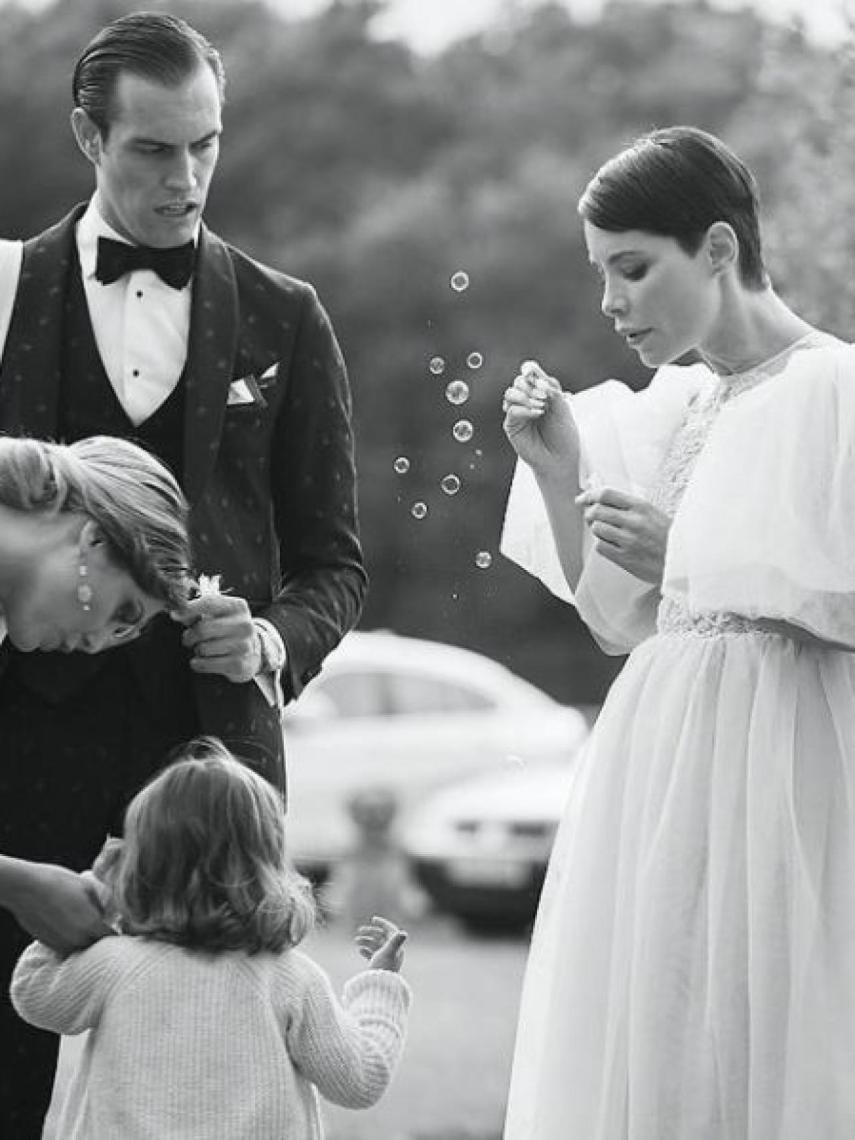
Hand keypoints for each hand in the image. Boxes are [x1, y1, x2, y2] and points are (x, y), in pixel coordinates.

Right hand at [6, 862, 112, 952]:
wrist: (25, 887)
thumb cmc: (58, 882)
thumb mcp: (88, 886)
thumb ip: (102, 903)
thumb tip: (109, 913)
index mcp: (91, 925)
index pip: (112, 936)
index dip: (118, 931)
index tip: (119, 924)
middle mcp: (77, 940)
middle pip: (97, 945)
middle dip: (101, 937)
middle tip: (103, 923)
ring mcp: (61, 944)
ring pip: (81, 948)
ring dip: (85, 940)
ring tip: (83, 923)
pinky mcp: (48, 944)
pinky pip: (66, 947)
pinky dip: (71, 940)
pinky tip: (68, 925)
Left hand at [173, 593, 261, 682]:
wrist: (252, 653)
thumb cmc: (227, 629)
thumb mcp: (218, 614)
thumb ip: (198, 610)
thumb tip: (175, 614)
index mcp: (238, 607)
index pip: (209, 603)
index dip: (188, 609)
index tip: (174, 616)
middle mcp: (244, 625)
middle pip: (202, 629)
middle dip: (189, 636)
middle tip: (188, 639)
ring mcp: (243, 646)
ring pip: (202, 648)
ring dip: (196, 650)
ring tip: (202, 649)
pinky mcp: (238, 664)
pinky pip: (205, 664)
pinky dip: (198, 663)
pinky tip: (204, 660)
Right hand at [355, 915, 406, 972]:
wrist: (378, 988)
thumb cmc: (384, 969)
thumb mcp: (388, 953)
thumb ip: (395, 941)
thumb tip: (404, 932)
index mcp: (396, 948)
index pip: (391, 931)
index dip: (383, 924)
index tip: (373, 920)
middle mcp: (392, 953)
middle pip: (381, 937)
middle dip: (370, 932)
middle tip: (359, 930)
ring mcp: (385, 959)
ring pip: (375, 946)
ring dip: (366, 941)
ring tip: (356, 941)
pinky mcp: (379, 966)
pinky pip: (372, 955)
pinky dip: (366, 950)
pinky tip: (359, 950)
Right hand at [501, 359, 580, 476]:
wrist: (560, 458)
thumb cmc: (563, 435)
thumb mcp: (563, 408)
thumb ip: (552, 391)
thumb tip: (538, 381)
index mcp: (541, 393)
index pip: (530, 374)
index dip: (530, 369)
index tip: (532, 371)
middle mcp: (528, 401)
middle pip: (519, 381)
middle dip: (530, 386)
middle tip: (545, 398)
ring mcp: (518, 413)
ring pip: (510, 393)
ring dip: (525, 396)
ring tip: (541, 407)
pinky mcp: (512, 426)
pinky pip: (511, 410)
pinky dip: (524, 409)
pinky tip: (536, 414)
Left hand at [575, 485, 669, 583]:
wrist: (683, 562)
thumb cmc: (668, 538)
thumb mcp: (653, 514)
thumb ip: (629, 506)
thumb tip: (599, 499)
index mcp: (642, 507)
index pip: (606, 494)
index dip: (590, 495)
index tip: (582, 499)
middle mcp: (635, 522)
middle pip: (597, 510)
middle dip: (590, 514)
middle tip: (592, 518)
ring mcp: (630, 540)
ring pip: (597, 529)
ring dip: (597, 530)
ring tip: (607, 533)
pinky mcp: (626, 558)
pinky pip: (601, 546)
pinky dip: (602, 544)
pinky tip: (612, 545)